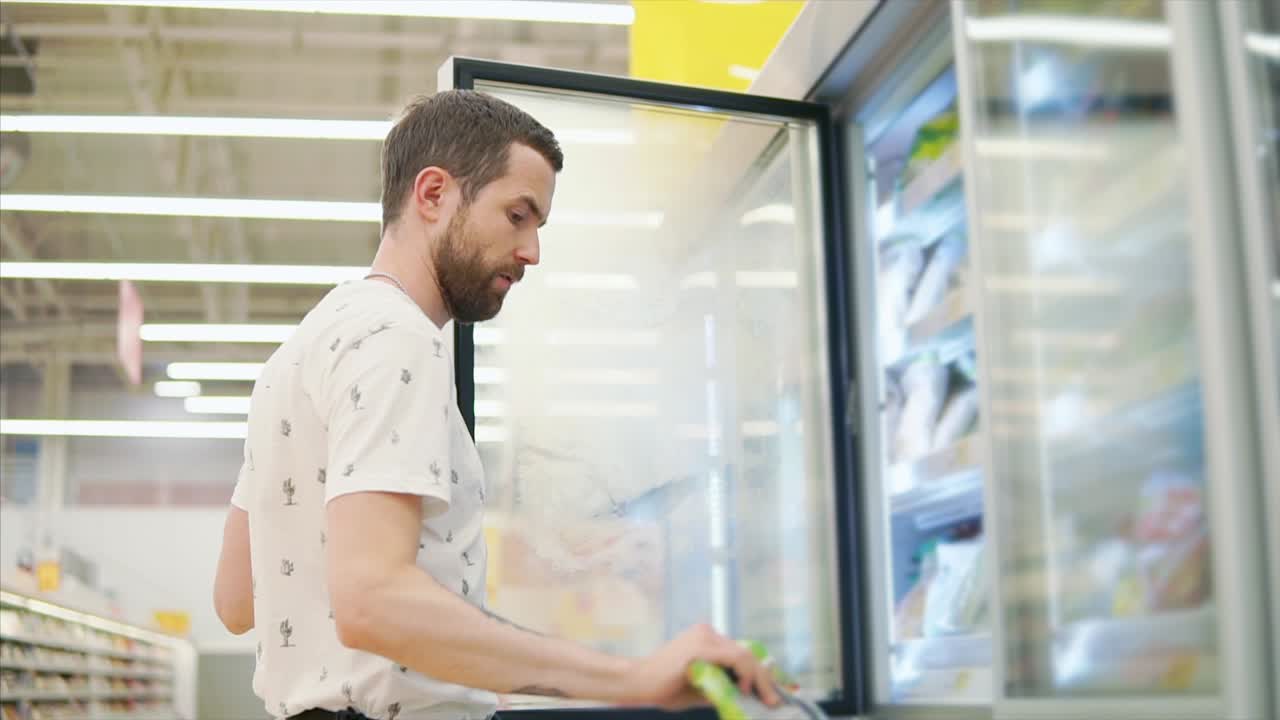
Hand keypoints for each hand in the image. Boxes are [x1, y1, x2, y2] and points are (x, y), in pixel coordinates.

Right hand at [615, 624, 780, 710]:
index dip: (761, 673)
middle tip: (775, 700)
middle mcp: (708, 633)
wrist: (638, 683)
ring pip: (745, 655)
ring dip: (760, 679)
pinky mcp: (701, 648)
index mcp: (707, 640)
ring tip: (766, 698)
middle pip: (747, 653)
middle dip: (765, 678)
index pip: (742, 653)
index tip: (771, 692)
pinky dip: (745, 674)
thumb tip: (748, 695)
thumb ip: (723, 686)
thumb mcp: (702, 687)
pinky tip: (745, 688)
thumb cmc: (665, 687)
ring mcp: (705, 637)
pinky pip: (734, 658)